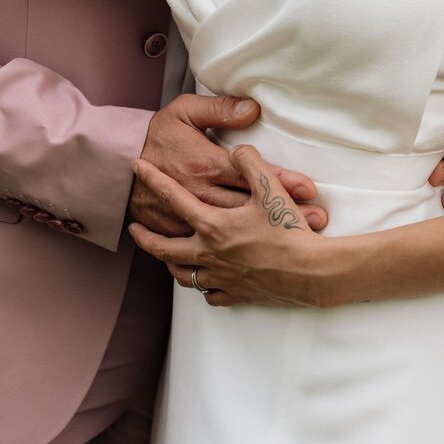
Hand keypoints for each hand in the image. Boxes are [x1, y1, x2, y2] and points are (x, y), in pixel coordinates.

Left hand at [130, 144, 327, 307]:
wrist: (310, 273)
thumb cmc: (289, 230)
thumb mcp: (270, 187)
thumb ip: (249, 161)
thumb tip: (237, 149)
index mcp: (212, 225)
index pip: (173, 197)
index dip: (154, 179)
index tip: (137, 166)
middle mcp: (209, 254)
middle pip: (165, 247)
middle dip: (145, 237)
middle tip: (133, 228)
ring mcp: (221, 277)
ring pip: (183, 274)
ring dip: (170, 263)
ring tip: (165, 256)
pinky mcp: (236, 294)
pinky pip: (209, 294)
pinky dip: (202, 286)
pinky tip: (203, 280)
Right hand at [132, 94, 327, 240]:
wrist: (117, 167)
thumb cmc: (157, 137)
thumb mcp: (184, 111)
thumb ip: (220, 110)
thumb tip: (252, 109)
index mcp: (205, 165)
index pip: (252, 173)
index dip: (282, 179)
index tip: (309, 188)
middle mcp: (200, 196)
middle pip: (251, 208)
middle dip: (285, 214)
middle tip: (317, 219)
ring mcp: (188, 221)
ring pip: (234, 234)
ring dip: (265, 240)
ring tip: (297, 246)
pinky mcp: (179, 236)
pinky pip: (209, 250)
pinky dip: (232, 258)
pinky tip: (253, 265)